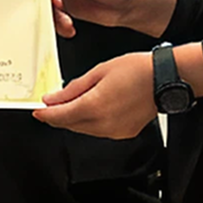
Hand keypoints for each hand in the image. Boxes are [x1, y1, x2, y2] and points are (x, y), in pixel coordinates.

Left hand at [32, 52, 157, 138]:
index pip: (60, 116)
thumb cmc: (137, 70)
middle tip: (52, 104)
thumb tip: (53, 98)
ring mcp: (114, 131)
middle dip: (59, 115)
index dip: (45, 114)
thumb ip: (73, 88)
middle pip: (70, 125)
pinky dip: (91, 121)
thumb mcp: (99, 71)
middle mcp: (103, 123)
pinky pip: (99, 131)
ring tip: (75, 101)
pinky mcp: (123, 133)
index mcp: (94, 106)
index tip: (37, 110)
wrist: (165, 78)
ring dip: (74, 118)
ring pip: (84, 129)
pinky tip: (94, 107)